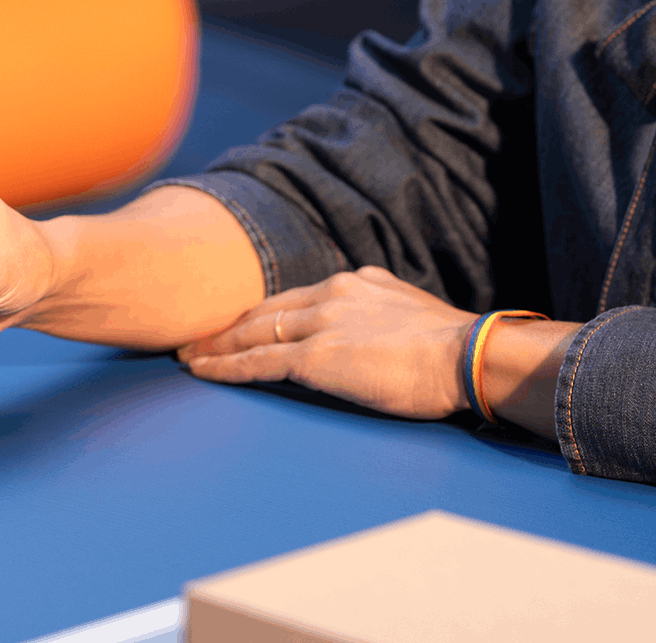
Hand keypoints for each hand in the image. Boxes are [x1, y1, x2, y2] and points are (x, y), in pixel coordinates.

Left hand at [176, 266, 472, 418]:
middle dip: (229, 324)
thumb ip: (382, 315)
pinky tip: (202, 371)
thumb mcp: (411, 314)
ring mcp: (320, 325)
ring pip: (254, 333)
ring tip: (187, 353)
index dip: (264, 310)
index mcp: (355, 283)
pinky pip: (257, 363)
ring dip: (216, 344)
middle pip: (266, 309)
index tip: (242, 320)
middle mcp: (331, 295)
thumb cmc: (454, 348)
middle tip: (197, 334)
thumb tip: (376, 330)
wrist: (468, 356)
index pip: (296, 297)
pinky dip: (225, 367)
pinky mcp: (314, 358)